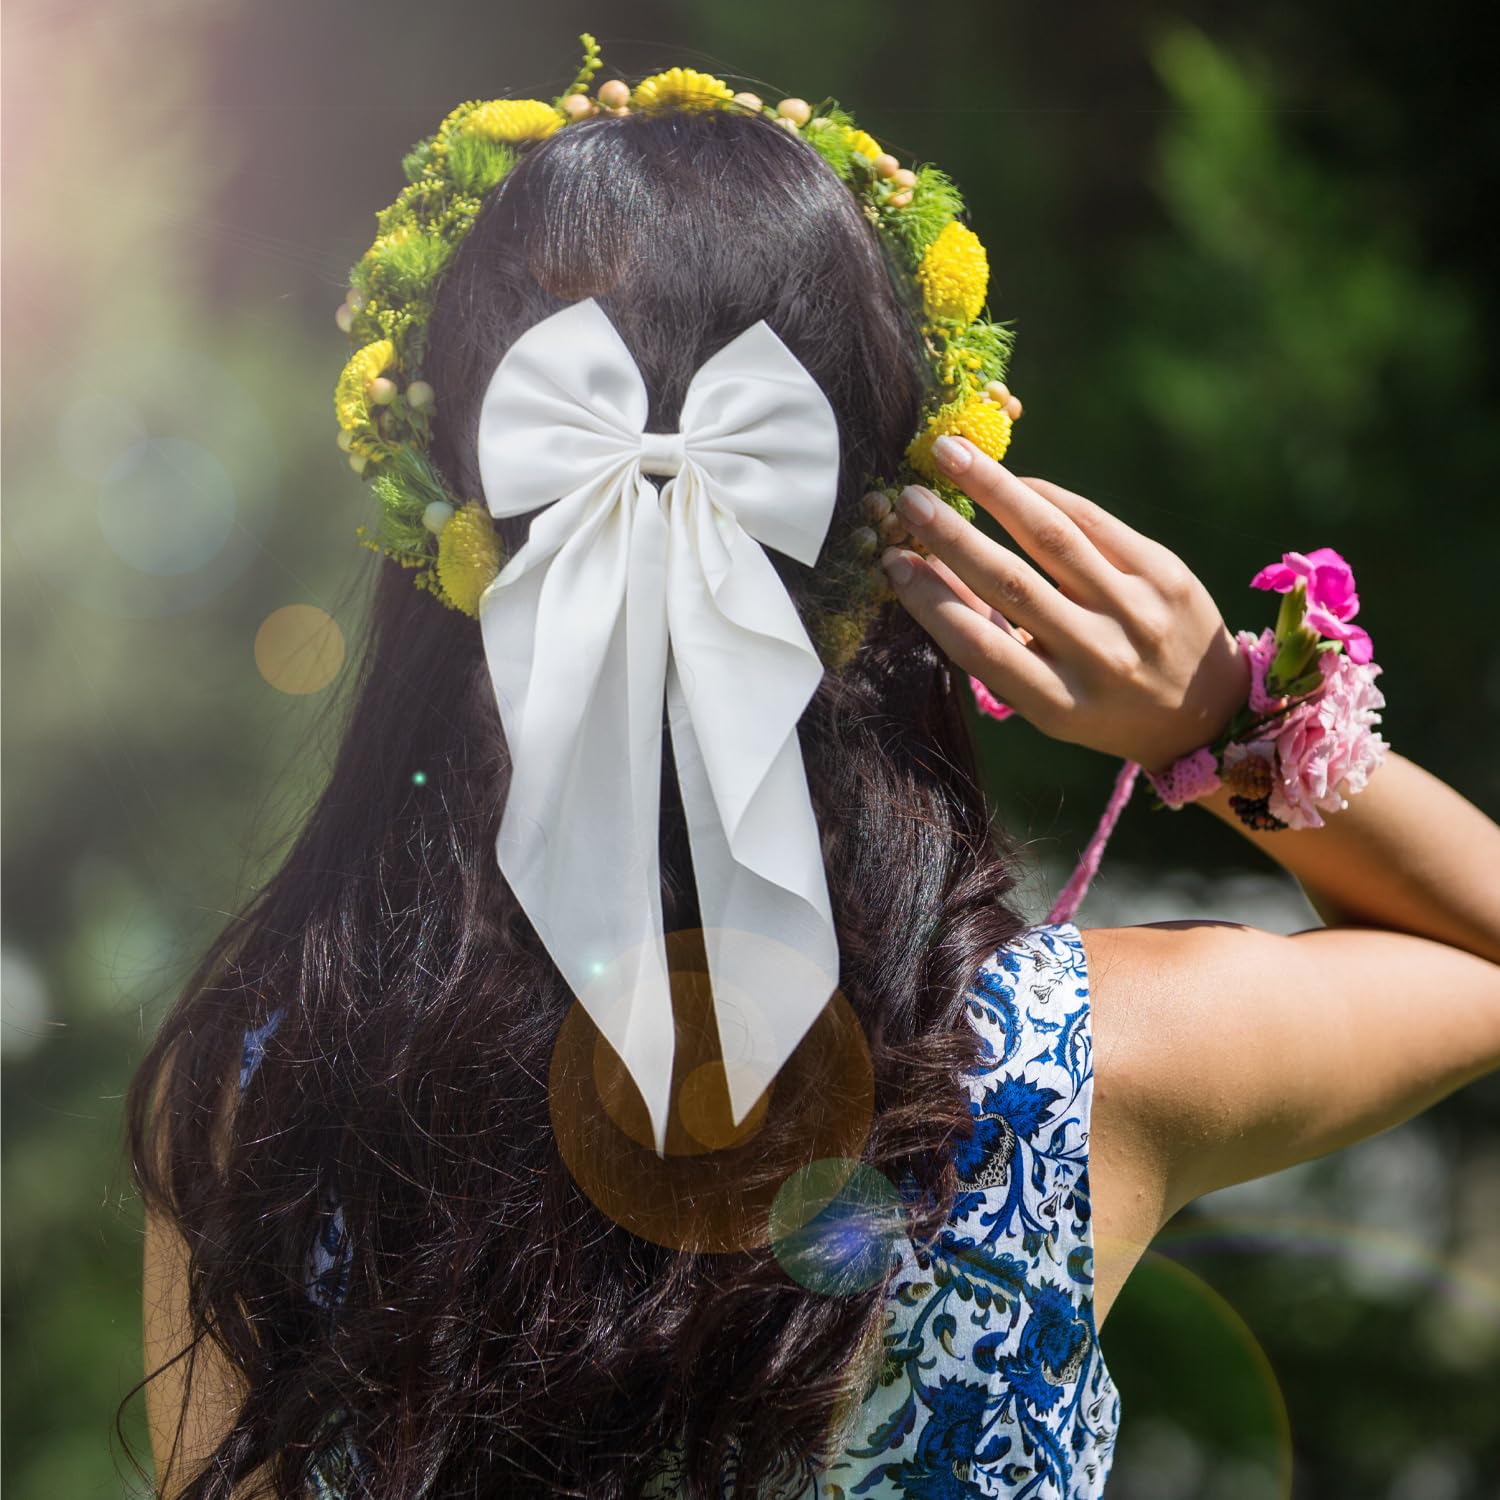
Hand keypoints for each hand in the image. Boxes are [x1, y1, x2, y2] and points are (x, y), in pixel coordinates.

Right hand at [879, 435, 1248, 773]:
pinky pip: (1093, 522)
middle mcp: (1101, 658)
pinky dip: (1045, 496)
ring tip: (949, 454)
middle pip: (1012, 585)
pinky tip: (1010, 480)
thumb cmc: (1102, 707)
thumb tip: (926, 571)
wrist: (1209, 713)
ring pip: (1052, 539)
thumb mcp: (1046, 699)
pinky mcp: (1165, 574)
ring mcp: (1137, 612)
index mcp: (1061, 703)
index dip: (930, 601)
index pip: (981, 646)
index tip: (892, 562)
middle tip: (909, 499)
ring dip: (993, 490)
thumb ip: (994, 643)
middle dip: (953, 537)